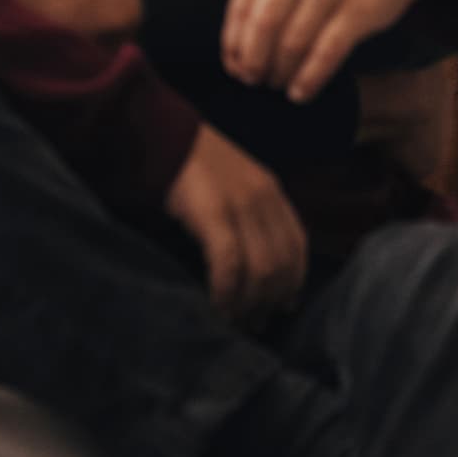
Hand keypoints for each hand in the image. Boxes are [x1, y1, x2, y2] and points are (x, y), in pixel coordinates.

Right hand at [164, 123, 306, 322]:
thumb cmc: (189, 166)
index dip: (295, 281)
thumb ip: (249, 216)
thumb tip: (257, 266)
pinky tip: (217, 307)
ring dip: (249, 303)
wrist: (160, 134)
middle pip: (282, 264)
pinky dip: (226, 292)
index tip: (284, 305)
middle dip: (271, 300)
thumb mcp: (232, 186)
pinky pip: (230, 264)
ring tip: (235, 321)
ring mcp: (240, 205)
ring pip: (261, 269)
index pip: (298, 246)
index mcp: (271, 191)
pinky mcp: (214, 213)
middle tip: (255, 323)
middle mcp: (263, 198)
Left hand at [222, 0, 447, 102]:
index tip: (234, 69)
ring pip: (294, 41)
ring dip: (281, 72)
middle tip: (254, 81)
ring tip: (279, 85)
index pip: (242, 7)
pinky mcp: (360, 9)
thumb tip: (235, 60)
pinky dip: (309, 78)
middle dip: (254, 60)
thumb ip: (260, 2)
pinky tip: (300, 93)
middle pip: (264, 24)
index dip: (233, 45)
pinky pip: (327, 52)